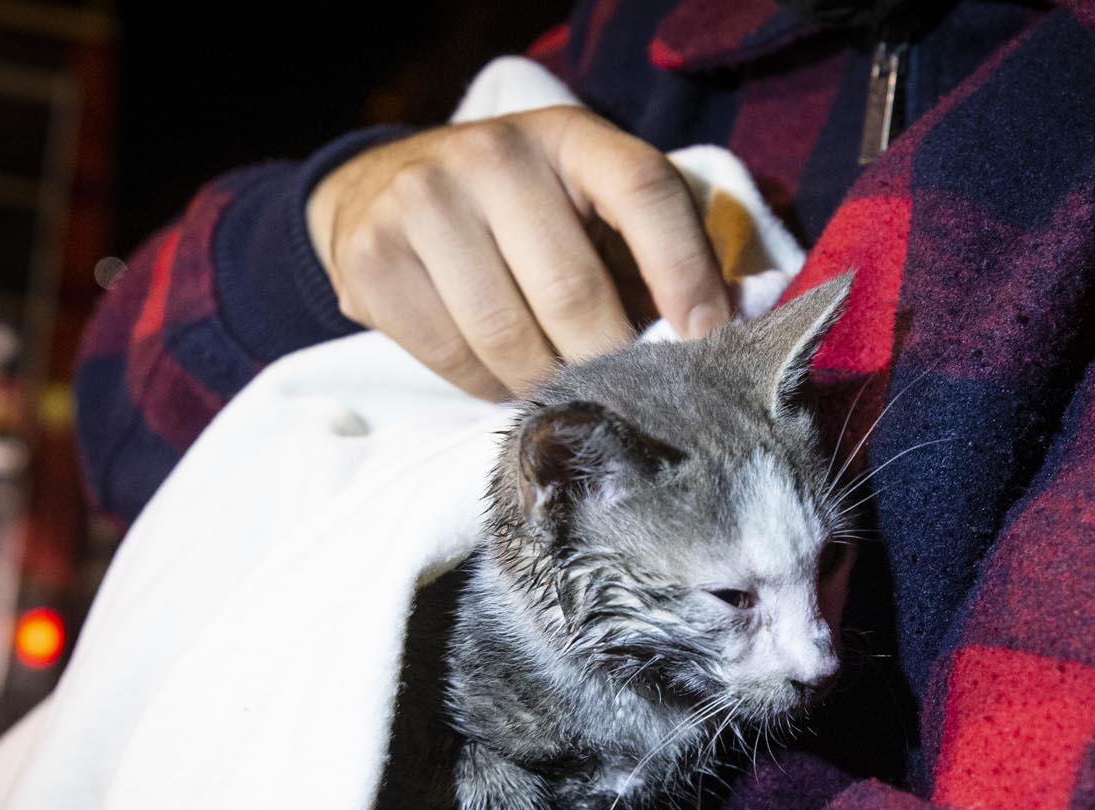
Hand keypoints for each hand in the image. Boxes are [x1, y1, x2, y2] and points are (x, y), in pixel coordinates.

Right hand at [306, 106, 730, 399]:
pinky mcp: (376, 258)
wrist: (380, 193)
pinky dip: (487, 385)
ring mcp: (425, 201)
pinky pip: (453, 356)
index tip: (705, 336)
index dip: (683, 269)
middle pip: (572, 289)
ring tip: (558, 387)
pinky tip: (499, 374)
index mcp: (568, 136)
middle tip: (617, 389)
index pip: (643, 189)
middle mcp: (493, 155)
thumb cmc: (517, 214)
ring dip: (543, 383)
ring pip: (509, 336)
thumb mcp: (584, 202)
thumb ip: (648, 251)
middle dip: (605, 359)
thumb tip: (718, 328)